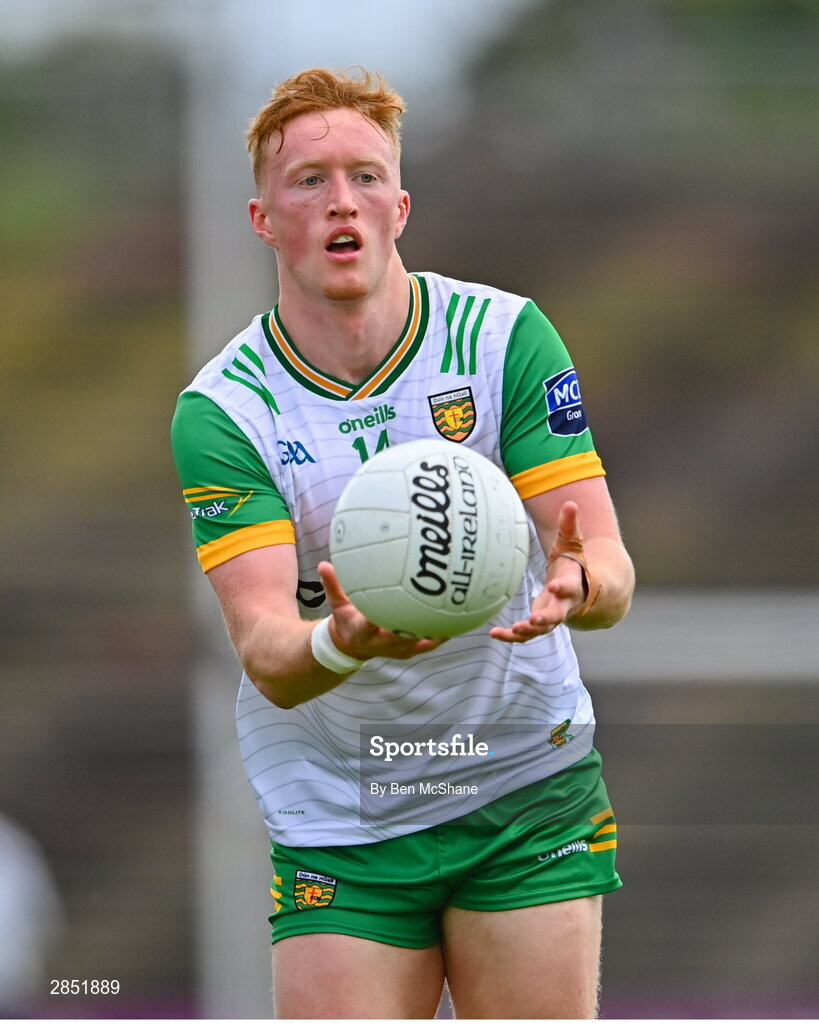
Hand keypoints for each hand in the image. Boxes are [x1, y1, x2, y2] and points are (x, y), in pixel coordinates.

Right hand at [317, 561, 447, 660]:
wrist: (351, 647)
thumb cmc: (346, 620)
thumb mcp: (337, 604)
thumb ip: (333, 585)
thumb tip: (324, 564)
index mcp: (363, 631)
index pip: (370, 624)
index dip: (379, 618)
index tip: (389, 606)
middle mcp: (381, 644)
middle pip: (401, 637)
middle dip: (415, 626)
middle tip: (431, 609)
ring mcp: (397, 650)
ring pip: (419, 643)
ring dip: (435, 631)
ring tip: (453, 615)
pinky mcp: (408, 651)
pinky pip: (428, 644)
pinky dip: (441, 635)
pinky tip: (456, 622)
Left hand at [489, 501, 586, 643]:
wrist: (583, 589)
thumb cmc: (573, 562)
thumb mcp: (571, 544)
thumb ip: (569, 526)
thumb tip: (570, 503)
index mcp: (572, 584)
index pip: (569, 587)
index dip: (562, 588)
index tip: (553, 586)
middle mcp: (565, 604)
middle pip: (558, 614)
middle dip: (547, 617)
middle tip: (534, 619)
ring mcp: (553, 616)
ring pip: (542, 629)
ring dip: (528, 630)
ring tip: (513, 629)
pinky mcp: (540, 623)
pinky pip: (527, 634)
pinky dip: (511, 637)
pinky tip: (494, 634)